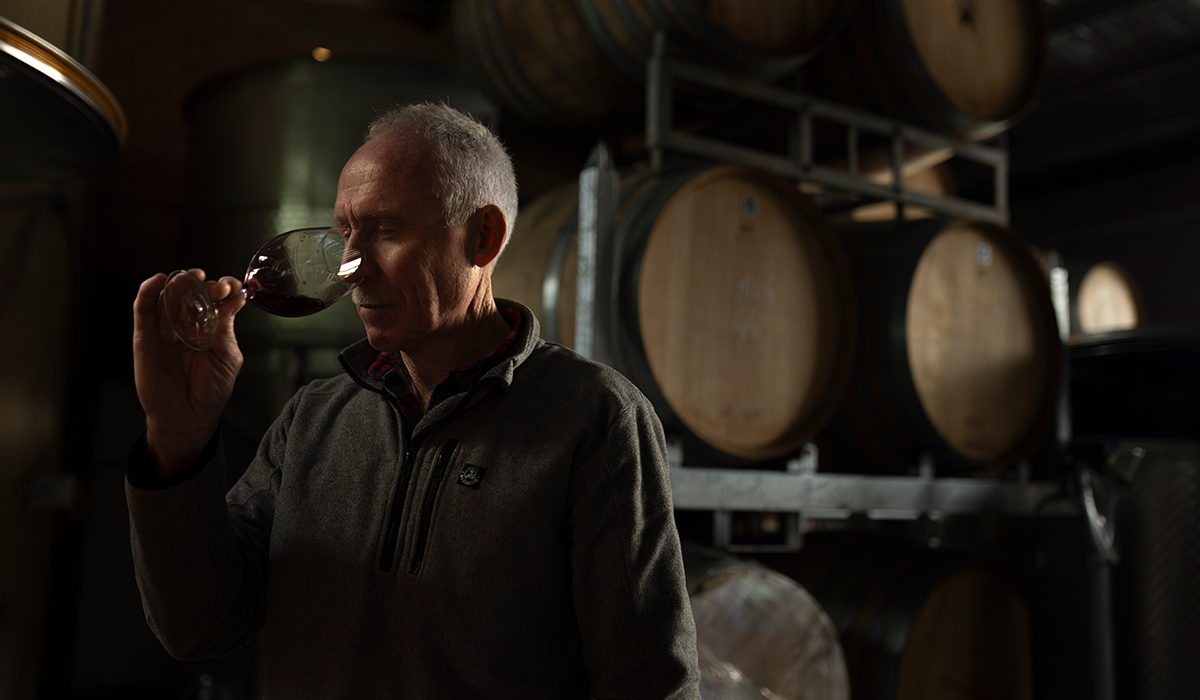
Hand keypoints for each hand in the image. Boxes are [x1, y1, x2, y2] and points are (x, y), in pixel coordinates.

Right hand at [133, 269, 246, 477]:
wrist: (188, 418)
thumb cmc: (210, 391)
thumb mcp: (227, 357)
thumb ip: (226, 328)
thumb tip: (235, 300)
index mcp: (209, 328)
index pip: (214, 299)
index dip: (223, 288)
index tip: (234, 287)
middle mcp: (186, 324)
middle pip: (191, 293)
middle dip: (205, 285)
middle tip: (218, 288)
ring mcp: (165, 329)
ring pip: (168, 296)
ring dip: (179, 282)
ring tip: (192, 278)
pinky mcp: (145, 337)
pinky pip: (143, 309)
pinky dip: (148, 291)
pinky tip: (159, 280)